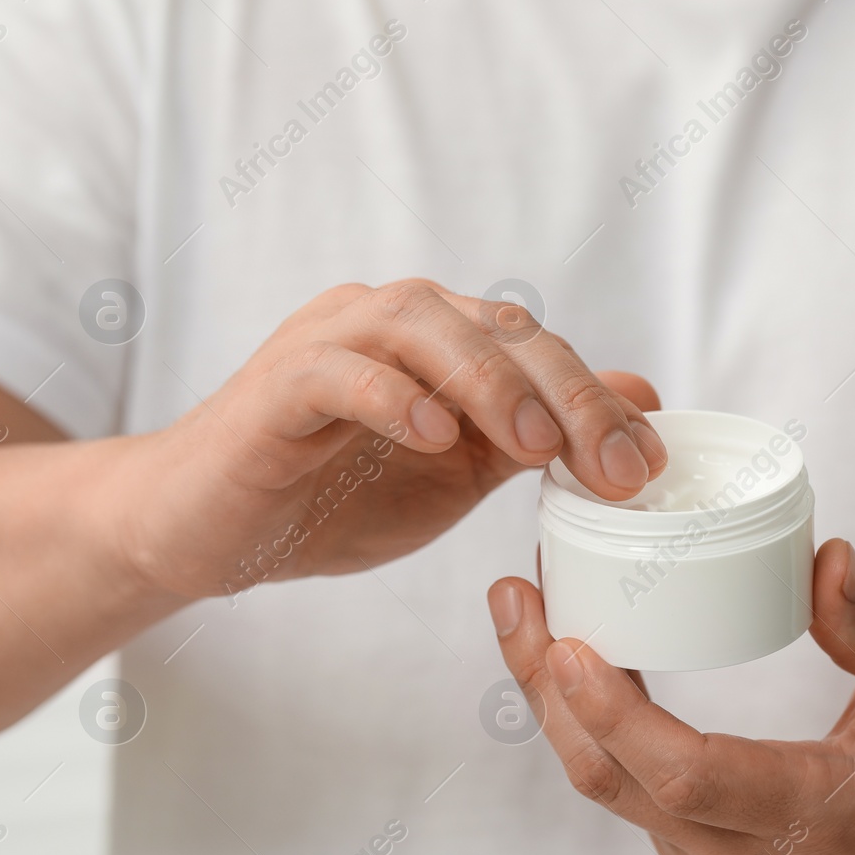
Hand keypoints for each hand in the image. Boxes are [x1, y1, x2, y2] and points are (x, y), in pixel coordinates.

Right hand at [110, 280, 666, 597]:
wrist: (207, 531)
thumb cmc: (331, 498)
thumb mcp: (459, 473)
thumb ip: (539, 436)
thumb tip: (641, 401)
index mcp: (438, 341)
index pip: (536, 347)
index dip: (598, 400)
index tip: (647, 466)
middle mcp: (387, 323)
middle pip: (493, 326)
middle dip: (564, 393)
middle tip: (612, 467)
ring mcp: (327, 344)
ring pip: (420, 324)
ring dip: (488, 382)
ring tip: (534, 447)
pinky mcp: (274, 387)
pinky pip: (335, 370)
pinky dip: (391, 397)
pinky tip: (436, 437)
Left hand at [487, 538, 854, 854]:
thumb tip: (821, 555)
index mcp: (812, 817)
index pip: (684, 776)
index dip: (613, 713)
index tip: (566, 640)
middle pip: (613, 781)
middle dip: (547, 686)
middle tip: (514, 596)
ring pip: (608, 789)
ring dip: (556, 702)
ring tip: (528, 611)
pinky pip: (626, 793)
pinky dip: (588, 725)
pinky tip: (571, 660)